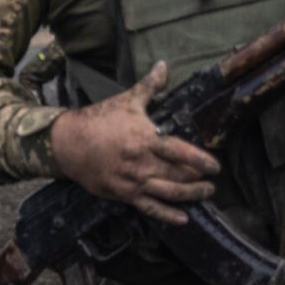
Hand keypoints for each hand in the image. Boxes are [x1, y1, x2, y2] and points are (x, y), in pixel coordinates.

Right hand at [50, 61, 217, 223]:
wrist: (68, 143)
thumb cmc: (98, 120)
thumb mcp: (126, 100)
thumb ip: (150, 86)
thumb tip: (164, 65)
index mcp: (146, 139)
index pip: (181, 152)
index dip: (201, 160)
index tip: (215, 166)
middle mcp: (142, 163)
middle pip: (179, 175)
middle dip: (199, 180)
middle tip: (213, 181)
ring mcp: (133, 181)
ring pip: (169, 193)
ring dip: (190, 195)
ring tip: (205, 194)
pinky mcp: (123, 194)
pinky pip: (149, 207)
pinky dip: (167, 215)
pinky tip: (182, 219)